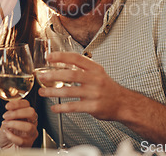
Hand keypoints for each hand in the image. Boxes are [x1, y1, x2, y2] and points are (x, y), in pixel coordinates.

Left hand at [0, 99, 38, 148]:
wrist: (5, 148)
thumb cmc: (6, 135)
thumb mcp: (5, 122)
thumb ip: (9, 116)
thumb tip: (10, 110)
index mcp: (26, 115)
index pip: (26, 104)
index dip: (17, 103)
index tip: (8, 106)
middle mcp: (31, 122)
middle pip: (31, 113)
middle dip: (17, 113)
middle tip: (6, 116)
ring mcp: (31, 133)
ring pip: (29, 127)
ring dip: (15, 124)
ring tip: (6, 125)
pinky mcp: (28, 143)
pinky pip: (22, 140)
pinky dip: (12, 136)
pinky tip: (7, 134)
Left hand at [39, 52, 165, 142]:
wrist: (123, 104)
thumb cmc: (107, 87)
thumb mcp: (97, 73)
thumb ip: (81, 67)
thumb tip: (62, 61)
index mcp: (95, 68)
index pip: (76, 58)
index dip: (61, 56)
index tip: (48, 57)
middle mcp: (95, 79)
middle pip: (71, 74)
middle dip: (54, 75)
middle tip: (42, 76)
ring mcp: (94, 93)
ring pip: (70, 91)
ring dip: (53, 92)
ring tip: (42, 92)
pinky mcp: (93, 107)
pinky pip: (74, 107)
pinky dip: (62, 108)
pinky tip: (54, 108)